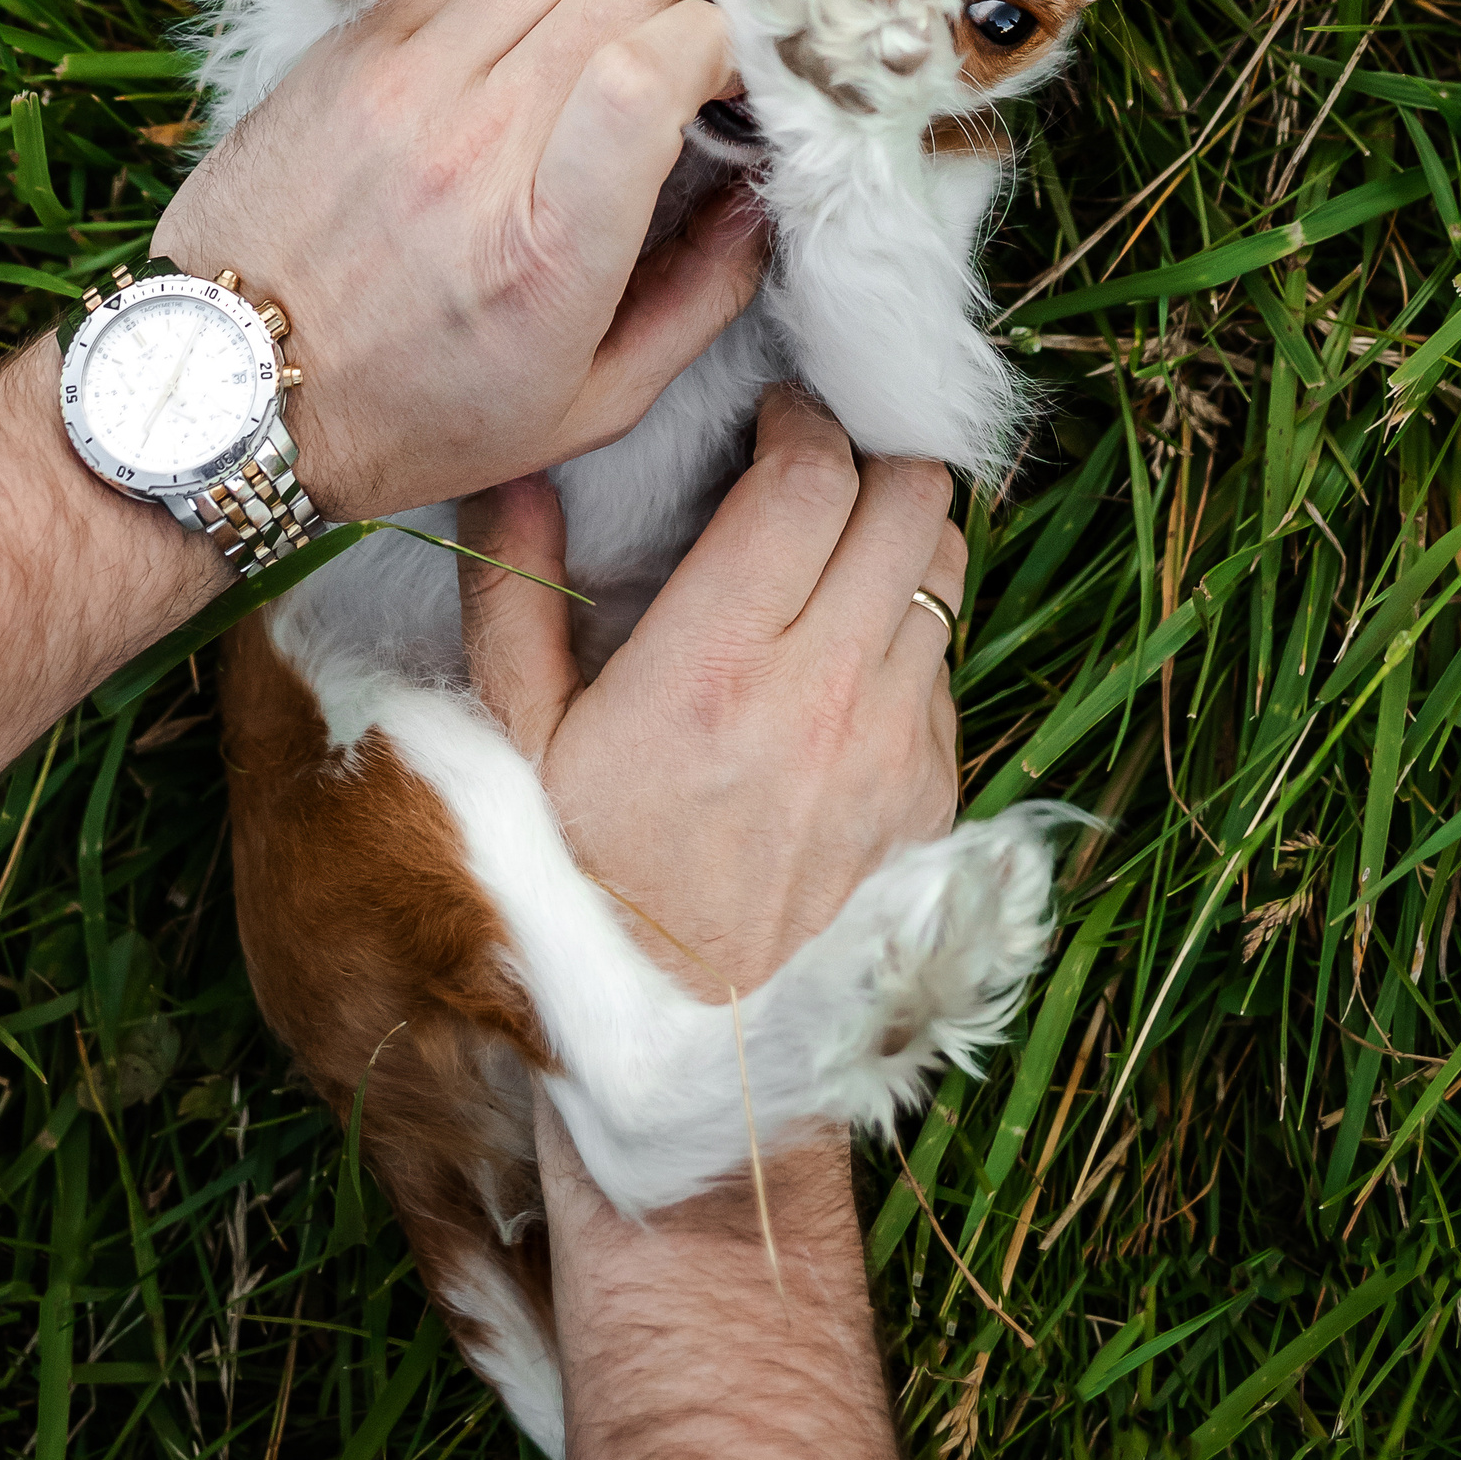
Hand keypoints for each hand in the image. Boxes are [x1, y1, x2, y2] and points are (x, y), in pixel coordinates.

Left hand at [154, 0, 765, 520]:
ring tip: (572, 65)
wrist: (235, 389)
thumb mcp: (589, 402)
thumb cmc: (418, 412)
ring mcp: (399, 87)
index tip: (723, 86)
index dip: (716, 49)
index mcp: (545, 247)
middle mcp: (472, 148)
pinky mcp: (347, 53)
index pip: (652, 67)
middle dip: (668, 23)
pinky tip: (493, 58)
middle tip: (657, 81)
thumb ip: (700, 298)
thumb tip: (761, 196)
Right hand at [457, 387, 962, 995]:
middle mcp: (823, 698)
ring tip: (842, 543)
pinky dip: (911, 628)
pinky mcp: (933, 794)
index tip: (771, 419)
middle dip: (867, 456)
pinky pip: (947, 663)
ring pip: (948, 568)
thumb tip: (513, 474)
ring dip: (902, 533)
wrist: (677, 1041)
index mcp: (713, 669)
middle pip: (910, 499)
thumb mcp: (514, 740)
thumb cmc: (582, 879)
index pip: (810, 479)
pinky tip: (848, 652)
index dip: (799, 422)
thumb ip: (512, 594)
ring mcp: (894, 749)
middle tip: (815, 466)